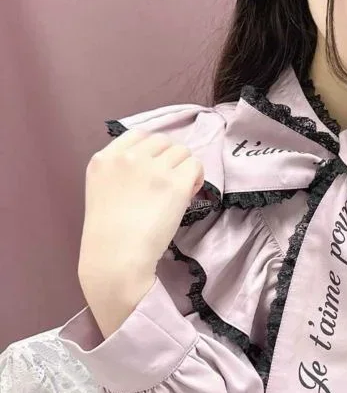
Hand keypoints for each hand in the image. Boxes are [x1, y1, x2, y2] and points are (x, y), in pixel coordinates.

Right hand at [78, 128, 204, 294]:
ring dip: (184, 169)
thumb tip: (156, 165)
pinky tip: (189, 195)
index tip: (155, 169)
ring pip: (183, 152)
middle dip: (170, 159)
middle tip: (169, 183)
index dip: (153, 151)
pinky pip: (196, 166)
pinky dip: (197, 178)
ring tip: (179, 191)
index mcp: (104, 159)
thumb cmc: (109, 234)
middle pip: (163, 141)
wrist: (116, 257)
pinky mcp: (176, 183)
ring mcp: (153, 168)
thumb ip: (122, 171)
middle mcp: (128, 158)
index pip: (139, 135)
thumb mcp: (102, 190)